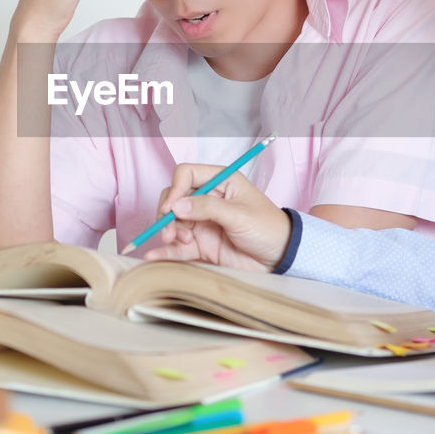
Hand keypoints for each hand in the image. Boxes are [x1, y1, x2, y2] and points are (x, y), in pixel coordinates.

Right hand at [142, 163, 291, 271]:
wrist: (281, 259)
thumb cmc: (268, 229)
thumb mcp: (239, 215)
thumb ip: (207, 208)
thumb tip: (176, 206)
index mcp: (221, 182)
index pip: (187, 174)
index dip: (175, 188)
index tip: (171, 207)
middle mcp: (208, 200)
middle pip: (174, 199)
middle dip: (166, 213)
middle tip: (170, 230)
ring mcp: (203, 223)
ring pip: (172, 222)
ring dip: (167, 231)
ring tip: (175, 241)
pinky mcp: (201, 245)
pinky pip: (178, 247)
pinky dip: (165, 251)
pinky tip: (154, 256)